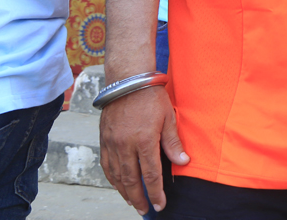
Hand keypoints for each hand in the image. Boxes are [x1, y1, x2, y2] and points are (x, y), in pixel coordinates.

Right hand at [100, 86, 188, 214]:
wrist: (127, 80)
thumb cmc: (151, 97)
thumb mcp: (168, 117)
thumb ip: (173, 143)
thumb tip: (183, 162)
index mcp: (144, 140)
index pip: (150, 175)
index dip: (155, 193)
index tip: (160, 205)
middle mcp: (125, 145)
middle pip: (131, 180)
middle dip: (139, 198)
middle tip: (145, 210)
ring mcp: (112, 143)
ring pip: (116, 175)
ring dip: (124, 191)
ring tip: (132, 201)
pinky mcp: (103, 139)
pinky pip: (106, 165)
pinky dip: (112, 178)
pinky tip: (118, 184)